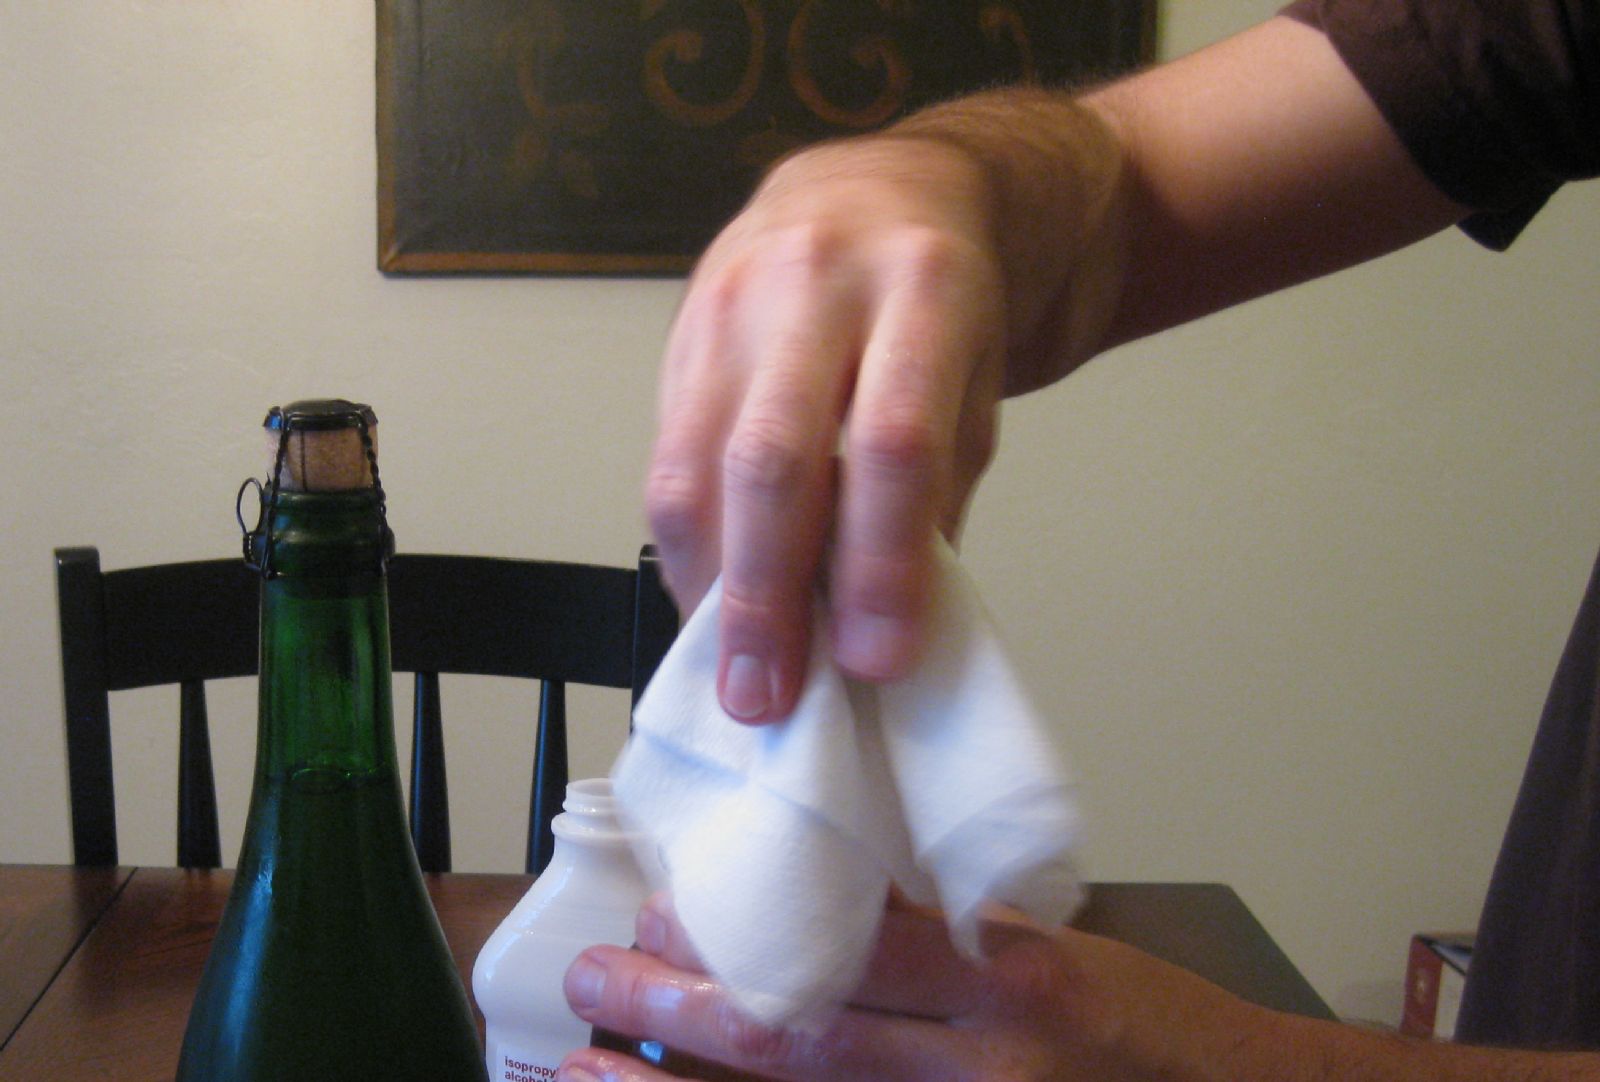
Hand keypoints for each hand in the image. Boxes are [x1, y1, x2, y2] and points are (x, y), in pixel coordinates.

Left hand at [557, 893, 1273, 1081]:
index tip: (665, 904)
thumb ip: (949, 935)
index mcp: (1014, 982)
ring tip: (582, 1075)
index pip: (853, 943)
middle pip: (801, 1043)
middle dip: (680, 1009)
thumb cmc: (1156, 1028)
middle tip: (592, 977)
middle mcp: (982, 1070)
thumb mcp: (1061, 951)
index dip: (746, 927)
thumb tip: (828, 906)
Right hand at [645, 134, 1011, 721]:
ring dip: (707, 586)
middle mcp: (818, 283)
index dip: (881, 561)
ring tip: (729, 675)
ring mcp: (734, 298)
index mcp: (923, 289)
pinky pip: (666, 454)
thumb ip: (932, 498)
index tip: (876, 660)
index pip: (892, 440)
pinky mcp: (679, 329)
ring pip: (696, 461)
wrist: (872, 194)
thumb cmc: (940, 309)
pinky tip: (707, 604)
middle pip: (773, 457)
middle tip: (771, 696)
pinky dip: (685, 546)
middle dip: (768, 593)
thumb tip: (880, 634)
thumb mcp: (974, 390)